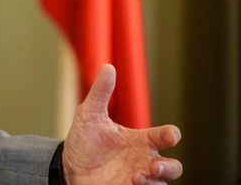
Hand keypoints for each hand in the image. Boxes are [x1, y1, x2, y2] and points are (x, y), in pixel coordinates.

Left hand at [63, 64, 182, 183]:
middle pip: (173, 166)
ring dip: (156, 181)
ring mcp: (138, 178)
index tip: (170, 135)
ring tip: (137, 176)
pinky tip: (130, 183)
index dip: (171, 135)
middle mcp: (143, 160)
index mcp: (139, 140)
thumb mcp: (89, 114)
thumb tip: (108, 66)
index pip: (164, 136)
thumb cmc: (83, 140)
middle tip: (153, 165)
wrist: (67, 166)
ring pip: (162, 183)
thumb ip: (100, 93)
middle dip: (169, 167)